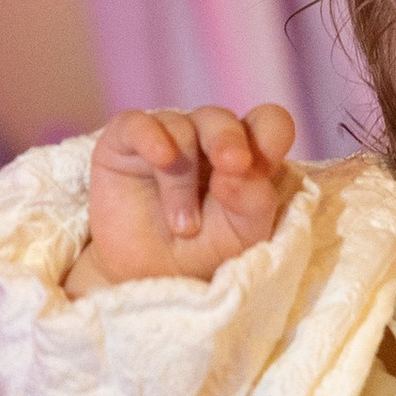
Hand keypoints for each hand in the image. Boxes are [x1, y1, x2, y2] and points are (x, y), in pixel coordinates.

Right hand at [77, 106, 296, 288]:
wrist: (148, 276)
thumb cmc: (203, 251)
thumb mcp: (242, 235)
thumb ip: (254, 201)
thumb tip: (238, 169)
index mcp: (244, 155)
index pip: (268, 122)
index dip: (271, 134)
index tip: (266, 165)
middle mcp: (206, 139)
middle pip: (222, 119)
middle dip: (228, 141)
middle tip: (233, 167)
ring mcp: (166, 136)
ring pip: (181, 129)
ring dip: (183, 180)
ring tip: (183, 227)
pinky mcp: (124, 142)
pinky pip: (137, 123)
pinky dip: (151, 137)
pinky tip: (161, 158)